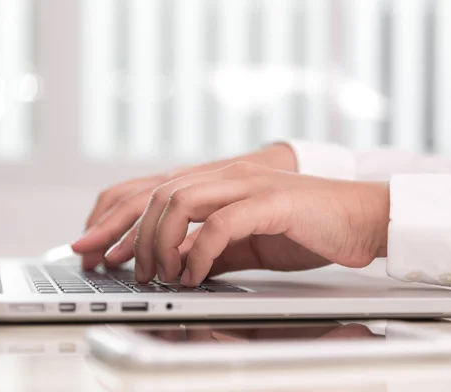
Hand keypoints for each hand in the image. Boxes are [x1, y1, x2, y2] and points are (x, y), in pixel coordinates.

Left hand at [71, 144, 296, 269]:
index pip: (150, 190)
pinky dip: (200, 252)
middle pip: (156, 194)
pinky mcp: (271, 202)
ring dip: (160, 242)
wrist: (358, 217)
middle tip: (116, 267)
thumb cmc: (302, 227)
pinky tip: (195, 275)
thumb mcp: (243, 241)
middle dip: (125, 232)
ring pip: (181, 201)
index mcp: (215, 182)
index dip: (114, 217)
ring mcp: (247, 185)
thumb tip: (174, 267)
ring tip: (158, 274)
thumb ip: (208, 248)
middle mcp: (225, 176)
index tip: (92, 248)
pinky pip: (222, 224)